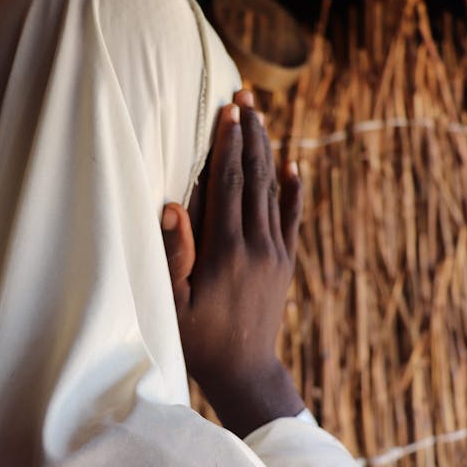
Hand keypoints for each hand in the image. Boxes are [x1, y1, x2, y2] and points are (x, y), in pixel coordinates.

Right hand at [161, 90, 303, 437]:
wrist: (247, 371)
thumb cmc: (200, 340)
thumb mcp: (174, 303)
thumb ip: (175, 255)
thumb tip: (172, 205)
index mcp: (226, 250)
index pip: (227, 184)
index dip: (227, 143)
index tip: (228, 109)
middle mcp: (257, 244)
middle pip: (253, 177)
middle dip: (249, 133)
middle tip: (247, 94)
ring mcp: (276, 251)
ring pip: (273, 190)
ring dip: (266, 150)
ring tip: (262, 115)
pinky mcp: (286, 261)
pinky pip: (292, 216)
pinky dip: (294, 188)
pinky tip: (295, 163)